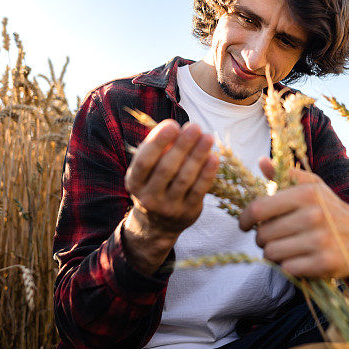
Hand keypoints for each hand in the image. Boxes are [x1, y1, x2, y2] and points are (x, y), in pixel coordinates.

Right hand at [122, 119, 218, 274]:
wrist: (158, 224)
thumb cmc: (154, 184)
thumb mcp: (148, 169)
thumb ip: (158, 149)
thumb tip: (177, 128)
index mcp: (134, 182)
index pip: (144, 161)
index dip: (158, 142)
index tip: (172, 124)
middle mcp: (149, 197)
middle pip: (167, 168)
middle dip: (182, 145)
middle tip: (195, 127)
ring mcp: (169, 207)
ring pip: (185, 178)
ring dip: (198, 155)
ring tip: (208, 137)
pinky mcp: (188, 212)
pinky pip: (199, 190)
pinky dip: (207, 172)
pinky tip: (214, 157)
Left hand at [238, 157, 348, 278]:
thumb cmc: (329, 208)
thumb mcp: (312, 186)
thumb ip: (284, 175)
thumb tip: (261, 161)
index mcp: (306, 193)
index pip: (259, 208)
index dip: (245, 218)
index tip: (245, 224)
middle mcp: (314, 215)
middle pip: (263, 234)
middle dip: (262, 237)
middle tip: (272, 236)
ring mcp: (320, 241)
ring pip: (272, 253)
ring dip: (273, 253)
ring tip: (284, 247)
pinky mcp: (324, 264)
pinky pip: (287, 269)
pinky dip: (288, 266)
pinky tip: (298, 258)